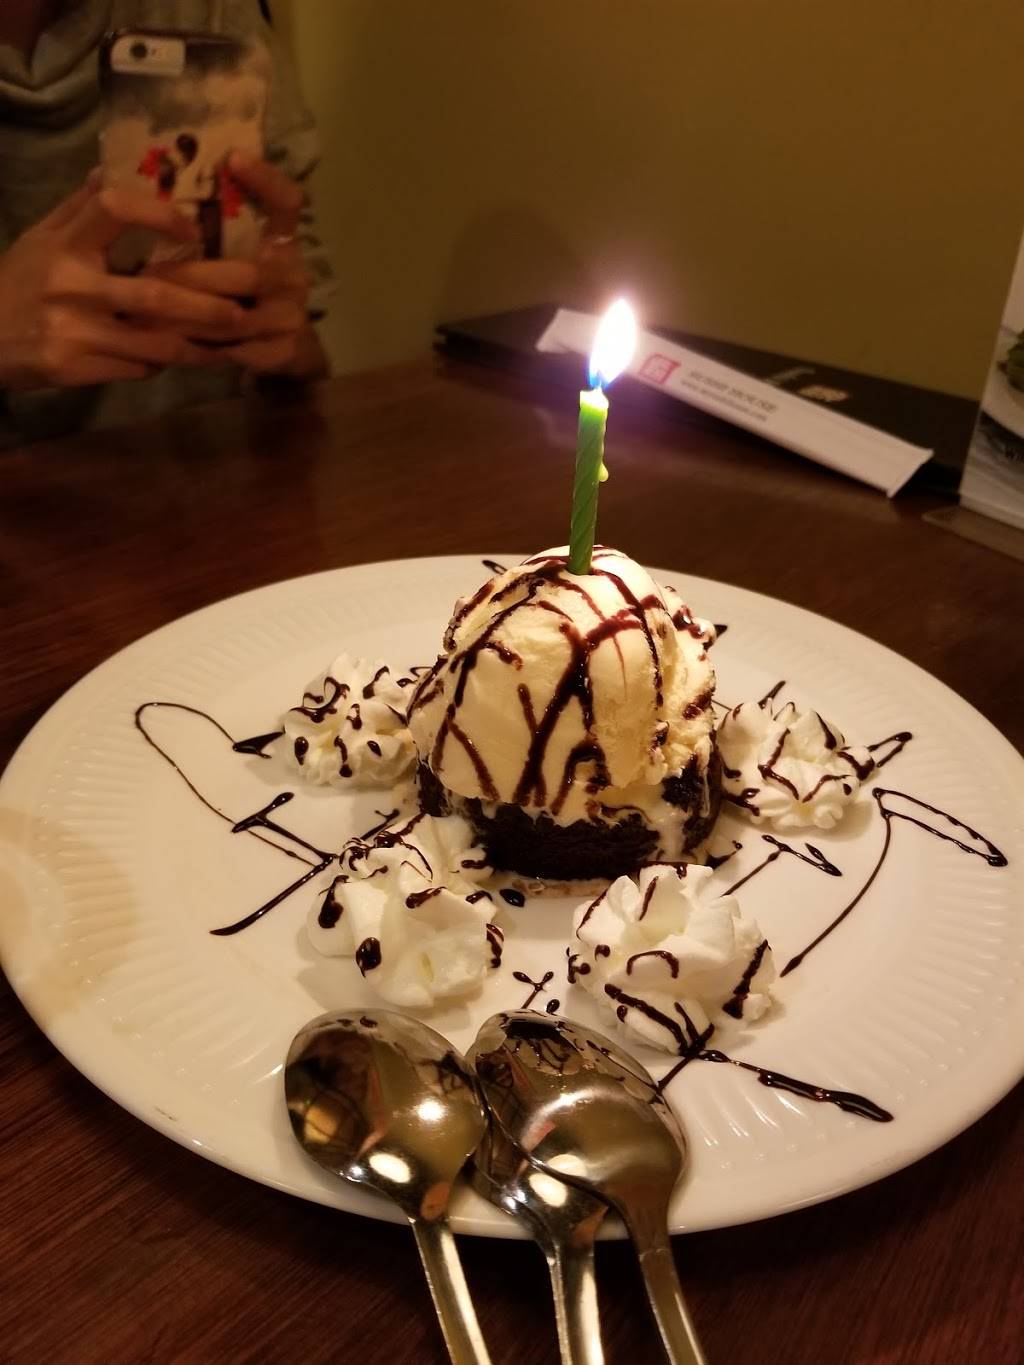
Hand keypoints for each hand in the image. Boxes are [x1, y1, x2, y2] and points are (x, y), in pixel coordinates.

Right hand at [0, 177, 248, 390]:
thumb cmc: (18, 282)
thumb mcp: (40, 238)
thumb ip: (79, 209)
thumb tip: (111, 170)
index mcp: (63, 242)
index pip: (112, 209)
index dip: (158, 215)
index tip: (193, 231)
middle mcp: (69, 284)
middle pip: (154, 292)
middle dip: (207, 301)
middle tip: (246, 305)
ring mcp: (72, 329)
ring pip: (153, 341)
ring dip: (197, 343)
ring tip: (231, 341)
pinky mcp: (73, 368)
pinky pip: (135, 368)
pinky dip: (161, 363)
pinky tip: (183, 358)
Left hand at [149, 153, 326, 378]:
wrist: (287, 351)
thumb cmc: (247, 293)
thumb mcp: (239, 256)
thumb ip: (213, 230)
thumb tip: (143, 186)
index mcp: (284, 243)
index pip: (288, 203)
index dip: (266, 181)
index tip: (233, 158)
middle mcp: (294, 276)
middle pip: (249, 274)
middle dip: (194, 277)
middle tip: (146, 276)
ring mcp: (291, 317)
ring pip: (235, 318)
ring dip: (188, 316)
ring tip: (141, 312)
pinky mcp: (282, 353)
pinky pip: (234, 351)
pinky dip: (198, 348)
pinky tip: (164, 343)